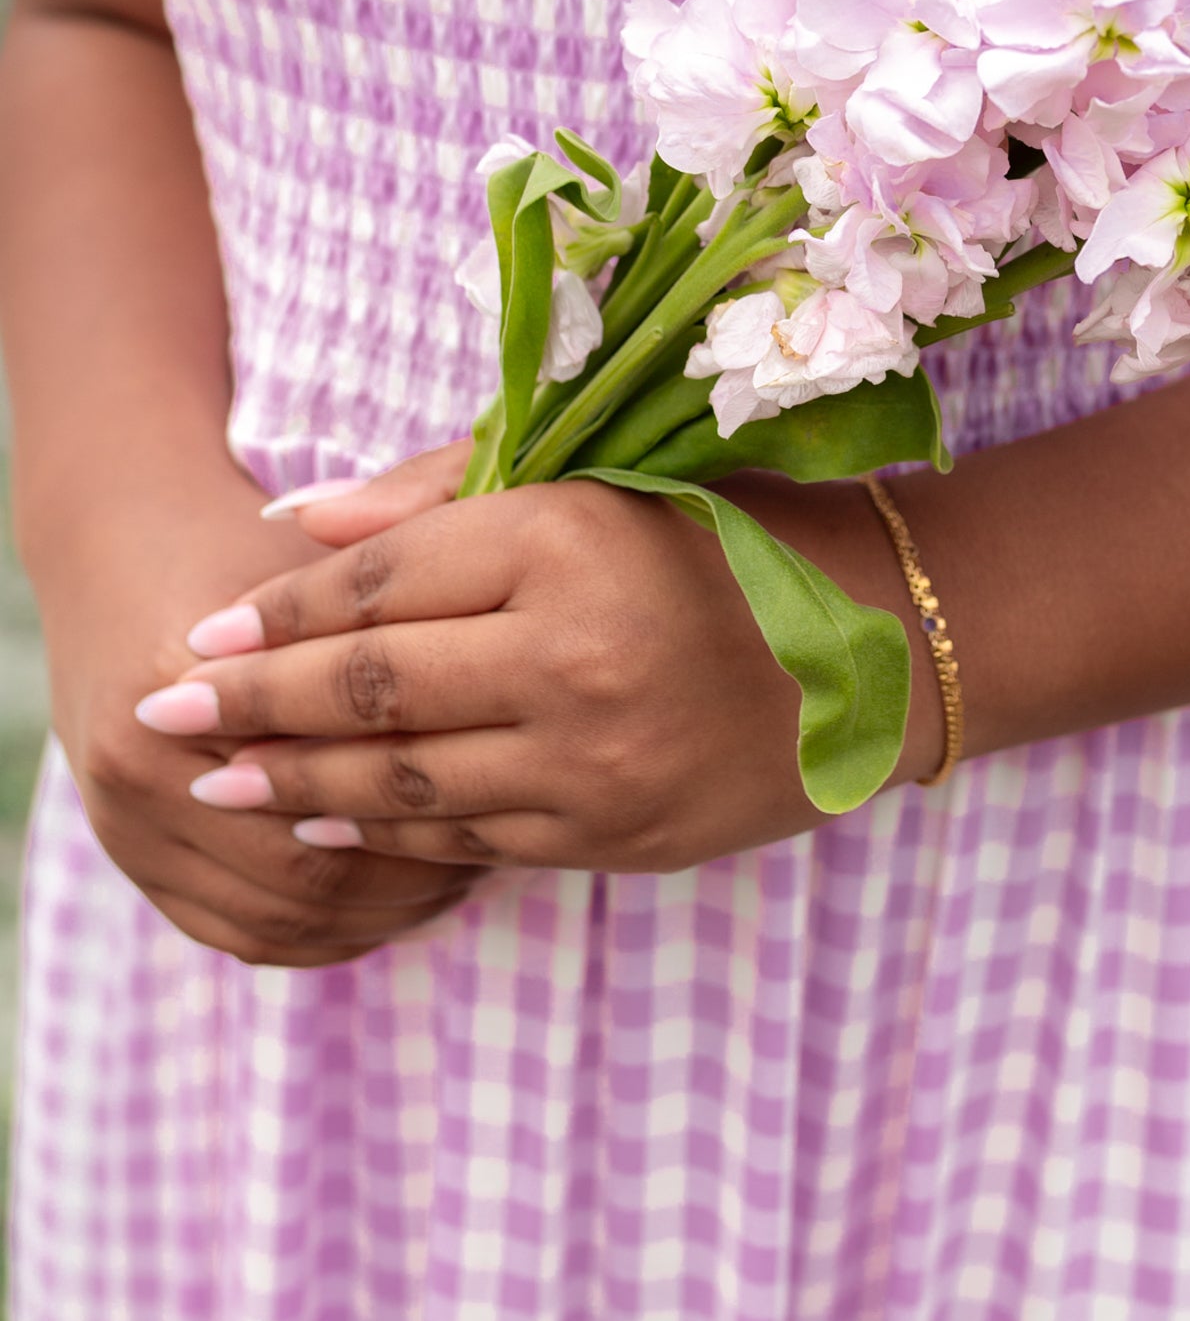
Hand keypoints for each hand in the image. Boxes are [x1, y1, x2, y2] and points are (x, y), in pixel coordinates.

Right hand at [45, 458, 484, 967]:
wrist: (117, 548)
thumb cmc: (244, 551)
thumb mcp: (314, 571)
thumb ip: (384, 634)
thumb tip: (501, 713)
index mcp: (180, 687)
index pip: (324, 787)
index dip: (422, 804)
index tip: (501, 796)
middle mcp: (136, 768)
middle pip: (302, 874)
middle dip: (408, 877)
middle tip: (492, 856)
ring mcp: (122, 825)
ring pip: (279, 919)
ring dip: (374, 914)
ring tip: (454, 881)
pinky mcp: (129, 860)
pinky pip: (241, 934)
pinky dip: (324, 933)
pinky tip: (390, 905)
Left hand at [136, 456, 914, 875]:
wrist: (892, 646)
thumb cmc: (734, 536)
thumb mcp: (601, 481)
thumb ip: (443, 494)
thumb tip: (296, 528)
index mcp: (569, 541)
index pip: (383, 583)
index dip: (280, 613)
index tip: (205, 629)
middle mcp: (576, 654)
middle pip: (372, 689)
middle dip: (252, 705)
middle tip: (166, 709)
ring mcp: (598, 760)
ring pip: (406, 783)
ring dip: (296, 785)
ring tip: (219, 778)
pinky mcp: (618, 834)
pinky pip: (472, 839)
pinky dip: (387, 835)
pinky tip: (327, 826)